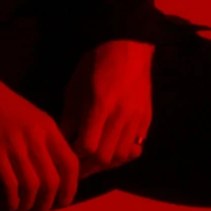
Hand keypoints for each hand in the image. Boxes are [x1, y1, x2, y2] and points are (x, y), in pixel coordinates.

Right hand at [0, 63, 81, 210]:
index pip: (70, 163)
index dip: (71, 187)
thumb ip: (43, 140)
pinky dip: (12, 200)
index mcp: (48, 127)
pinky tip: (9, 204)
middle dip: (48, 202)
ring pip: (32, 185)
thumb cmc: (0, 103)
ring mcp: (15, 144)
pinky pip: (10, 184)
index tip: (64, 200)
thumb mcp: (31, 117)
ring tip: (24, 210)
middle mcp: (35, 137)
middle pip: (52, 180)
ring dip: (30, 204)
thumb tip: (50, 173)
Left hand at [59, 40, 154, 171]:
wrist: (128, 47)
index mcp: (100, 106)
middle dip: (88, 164)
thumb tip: (63, 142)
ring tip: (95, 158)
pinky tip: (112, 149)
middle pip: (105, 157)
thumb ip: (70, 117)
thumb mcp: (75, 87)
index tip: (67, 152)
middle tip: (78, 163)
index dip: (75, 154)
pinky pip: (136, 147)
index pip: (87, 147)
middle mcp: (121, 116)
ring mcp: (137, 119)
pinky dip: (123, 153)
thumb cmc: (95, 64)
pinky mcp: (147, 120)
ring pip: (122, 156)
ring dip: (106, 161)